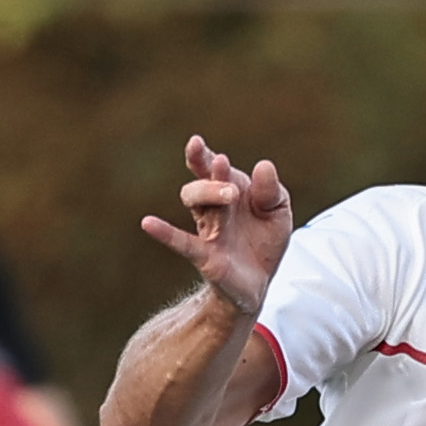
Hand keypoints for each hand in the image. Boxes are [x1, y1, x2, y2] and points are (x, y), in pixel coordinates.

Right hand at [136, 136, 291, 315]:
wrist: (259, 283)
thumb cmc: (263, 241)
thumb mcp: (278, 211)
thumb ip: (271, 189)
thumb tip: (263, 165)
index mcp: (228, 190)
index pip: (209, 168)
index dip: (200, 156)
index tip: (195, 143)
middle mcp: (214, 207)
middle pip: (200, 184)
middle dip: (214, 178)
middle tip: (234, 188)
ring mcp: (208, 230)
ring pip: (195, 203)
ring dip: (208, 192)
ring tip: (228, 194)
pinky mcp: (206, 257)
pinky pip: (182, 242)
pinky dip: (165, 233)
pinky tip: (148, 223)